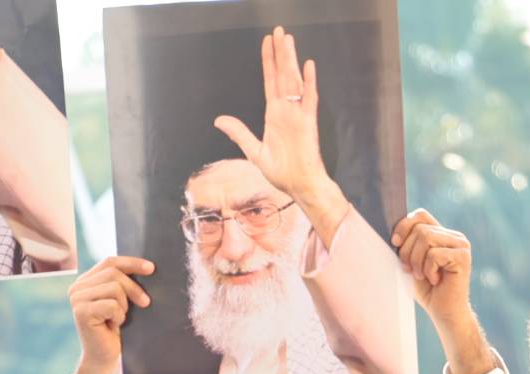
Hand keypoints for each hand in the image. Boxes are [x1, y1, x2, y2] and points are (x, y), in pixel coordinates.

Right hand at [66, 256, 154, 373]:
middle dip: (134, 288)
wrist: (105, 357)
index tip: (151, 269)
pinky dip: (119, 316)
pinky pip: (111, 305)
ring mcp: (77, 299)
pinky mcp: (81, 312)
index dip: (131, 263)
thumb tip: (147, 267)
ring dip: (124, 306)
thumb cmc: (116, 330)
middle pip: (113, 273)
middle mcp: (77, 287)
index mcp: (86, 281)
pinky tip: (112, 326)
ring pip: (114, 288)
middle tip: (145, 304)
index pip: (110, 262)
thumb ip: (124, 282)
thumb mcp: (121, 301)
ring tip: (119, 319)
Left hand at [214, 26, 347, 241]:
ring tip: (288, 40)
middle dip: (280, 53)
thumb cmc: (282, 172)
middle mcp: (286, 110)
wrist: (300, 186)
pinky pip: (309, 99)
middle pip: (282, 75)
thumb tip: (219, 119)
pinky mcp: (308, 124)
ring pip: (294, 81)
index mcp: (274, 115)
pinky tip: (308, 66)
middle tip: (279, 31)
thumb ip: (239, 133)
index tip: (267, 42)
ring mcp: (298, 115)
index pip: (270, 81)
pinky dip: (309, 83)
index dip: (268, 61)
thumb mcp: (254, 151)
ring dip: (291, 60)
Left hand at [390, 209, 492, 373]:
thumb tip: (392, 234)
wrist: (444, 312)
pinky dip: (428, 270)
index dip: (404, 226)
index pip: (420, 215)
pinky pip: (434, 254)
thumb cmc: (427, 290)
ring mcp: (461, 245)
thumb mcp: (411, 263)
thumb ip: (406, 245)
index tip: (395, 243)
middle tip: (411, 270)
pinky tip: (435, 280)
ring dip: (417, 261)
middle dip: (407, 251)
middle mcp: (454, 236)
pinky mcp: (463, 256)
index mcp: (441, 234)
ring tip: (422, 276)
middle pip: (420, 228)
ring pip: (426, 238)